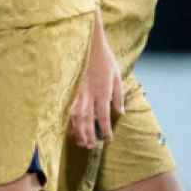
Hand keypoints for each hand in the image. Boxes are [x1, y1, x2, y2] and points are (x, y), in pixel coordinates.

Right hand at [68, 28, 122, 149]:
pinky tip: (70, 127)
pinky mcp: (71, 88)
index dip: (105, 130)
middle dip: (89, 135)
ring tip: (80, 141)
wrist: (88, 43)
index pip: (104, 116)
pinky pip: (69, 108)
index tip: (107, 140)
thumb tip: (121, 112)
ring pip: (76, 116)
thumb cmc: (105, 58)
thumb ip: (119, 95)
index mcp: (102, 91)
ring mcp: (78, 92)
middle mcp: (89, 94)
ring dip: (78, 130)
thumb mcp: (117, 75)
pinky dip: (69, 120)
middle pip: (88, 120)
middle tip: (90, 147)